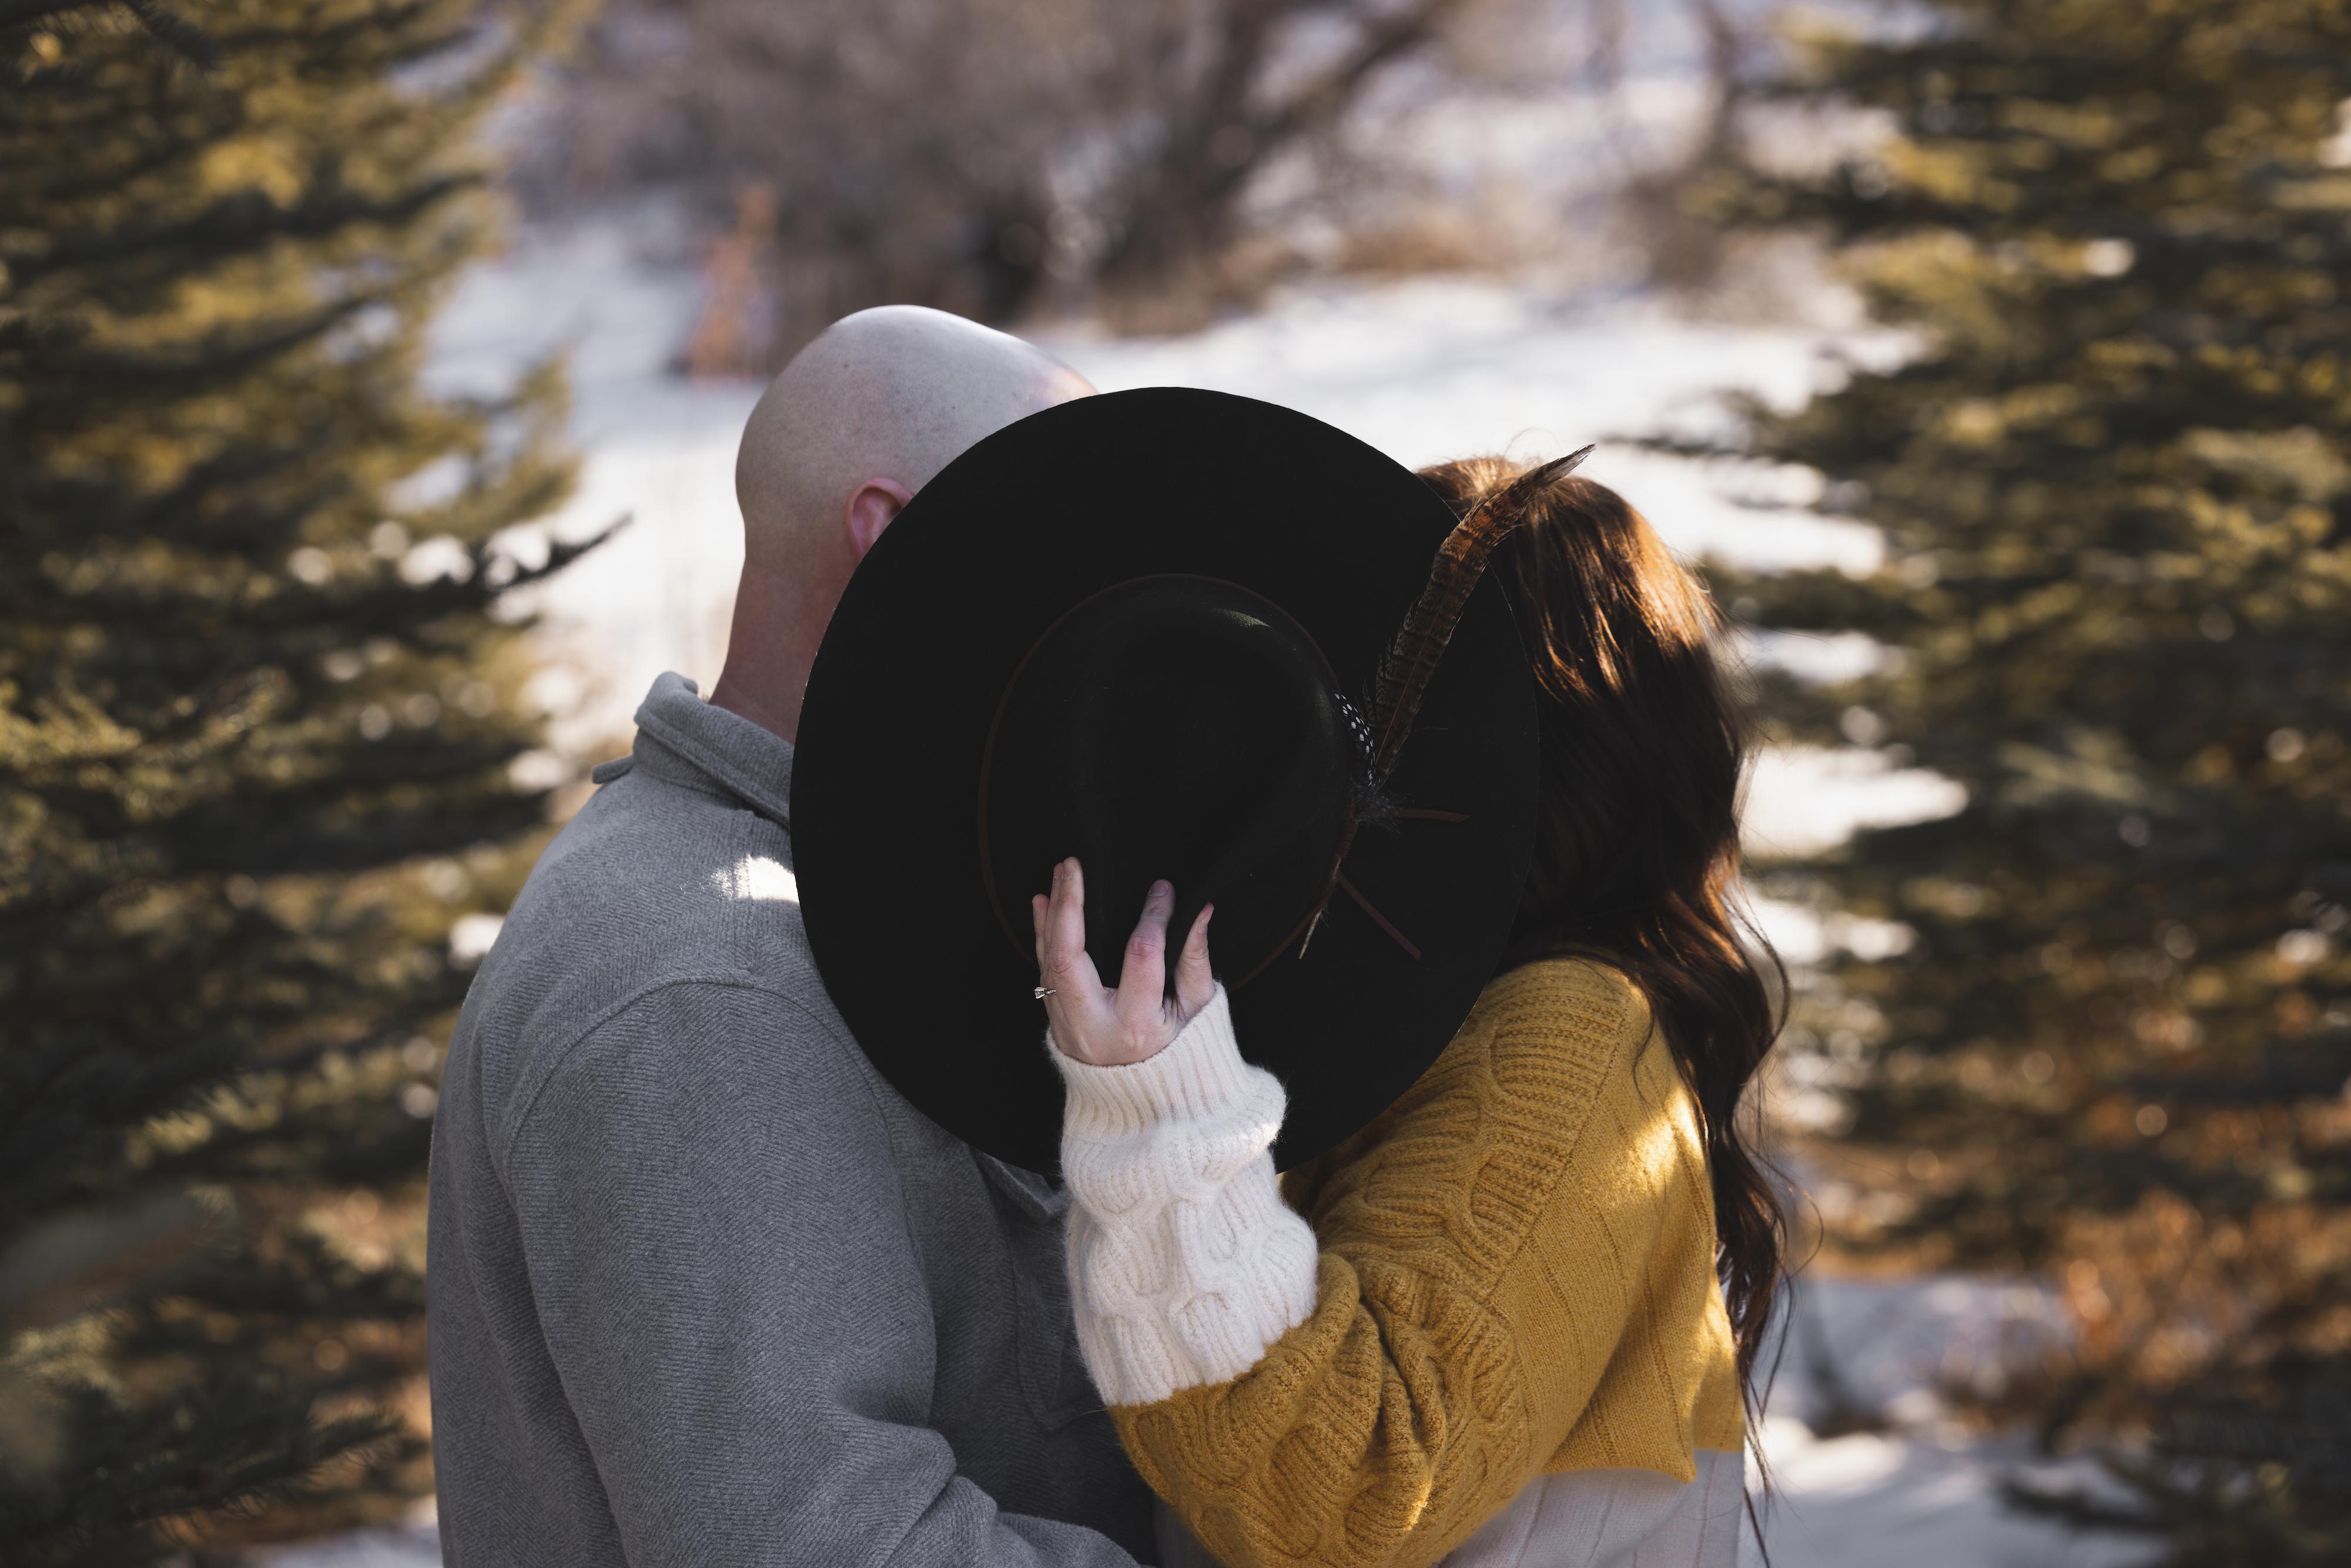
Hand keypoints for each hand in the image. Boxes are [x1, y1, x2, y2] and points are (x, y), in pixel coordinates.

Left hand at [1030, 858, 1214, 1066]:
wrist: (1144, 1108)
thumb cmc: (1181, 1056)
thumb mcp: (1197, 1014)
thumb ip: (1195, 961)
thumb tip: (1199, 910)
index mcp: (1137, 1027)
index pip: (1141, 956)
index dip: (1154, 917)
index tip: (1163, 889)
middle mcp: (1094, 1027)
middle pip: (1070, 958)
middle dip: (1071, 906)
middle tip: (1074, 865)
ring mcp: (1069, 1027)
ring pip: (1049, 963)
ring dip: (1052, 914)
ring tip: (1060, 873)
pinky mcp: (1057, 1023)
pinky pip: (1045, 972)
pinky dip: (1043, 935)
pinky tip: (1043, 903)